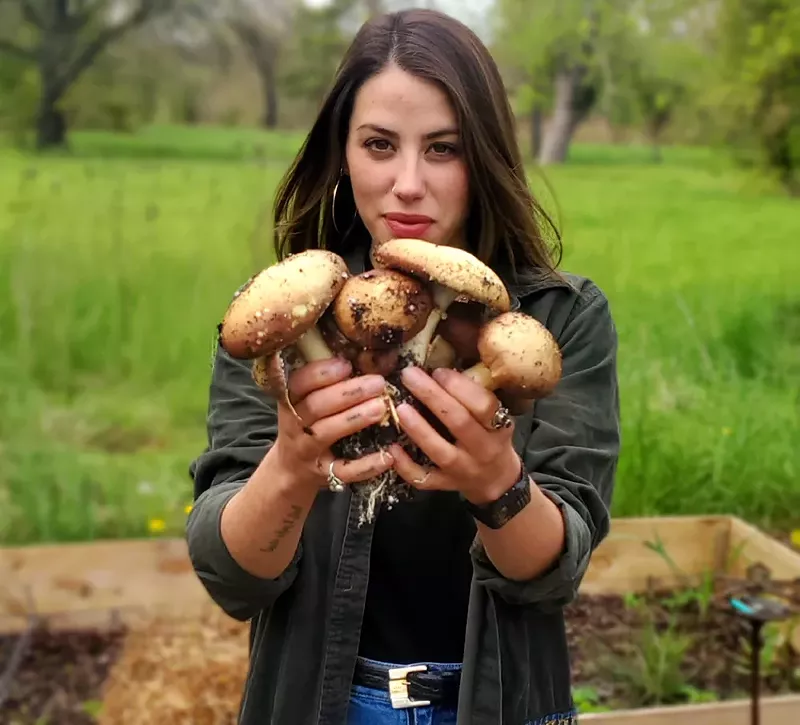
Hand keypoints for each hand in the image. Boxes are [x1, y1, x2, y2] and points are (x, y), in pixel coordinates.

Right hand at [271, 357, 393, 490]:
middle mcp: (295, 424)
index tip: (346, 364)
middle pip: (316, 406)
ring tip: (381, 407)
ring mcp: (308, 451)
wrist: (292, 470)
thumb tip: (370, 356)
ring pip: (326, 433)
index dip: (321, 373)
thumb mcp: (307, 401)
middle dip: (348, 393)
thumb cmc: (309, 424)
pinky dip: (367, 465)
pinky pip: (345, 471)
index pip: (299, 383)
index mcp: (291, 401)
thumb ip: (330, 383)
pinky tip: (388, 455)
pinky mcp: (324, 474)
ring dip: (354, 419)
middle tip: (378, 383)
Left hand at [388, 366, 521, 504]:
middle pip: (458, 422)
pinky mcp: (445, 485)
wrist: (497, 480)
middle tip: (410, 376)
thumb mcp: (494, 417)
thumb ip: (473, 398)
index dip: (460, 387)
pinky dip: (406, 466)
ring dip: (419, 429)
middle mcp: (483, 450)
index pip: (483, 405)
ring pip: (440, 451)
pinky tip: (392, 449)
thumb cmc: (491, 438)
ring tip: (400, 408)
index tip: (438, 371)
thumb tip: (440, 369)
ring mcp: (463, 470)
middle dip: (432, 397)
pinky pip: (424, 478)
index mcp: (498, 427)